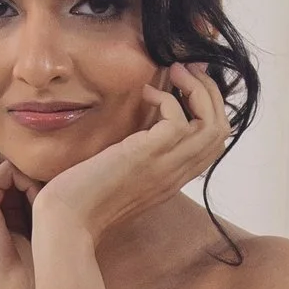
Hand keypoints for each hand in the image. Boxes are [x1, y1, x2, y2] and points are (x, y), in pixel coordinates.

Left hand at [30, 63, 232, 247]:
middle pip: (221, 130)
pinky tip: (145, 94)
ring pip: (212, 125)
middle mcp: (177, 173)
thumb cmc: (84, 197)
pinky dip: (167, 99)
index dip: (209, 108)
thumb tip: (140, 125)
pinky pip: (179, 121)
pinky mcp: (148, 156)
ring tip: (175, 72)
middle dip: (210, 92)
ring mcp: (166, 166)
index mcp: (173, 177)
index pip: (214, 144)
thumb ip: (140, 154)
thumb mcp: (122, 172)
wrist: (67, 219)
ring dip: (197, 89)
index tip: (188, 85)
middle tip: (188, 69)